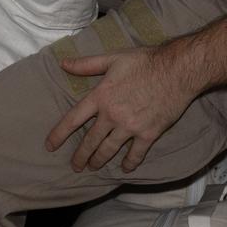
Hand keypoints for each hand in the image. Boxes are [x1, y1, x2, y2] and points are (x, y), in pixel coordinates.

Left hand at [44, 44, 199, 172]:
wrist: (176, 70)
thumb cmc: (144, 61)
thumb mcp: (113, 58)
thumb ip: (87, 64)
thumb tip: (63, 63)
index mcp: (101, 96)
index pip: (73, 119)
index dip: (59, 134)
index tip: (50, 146)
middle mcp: (112, 115)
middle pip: (90, 141)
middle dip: (81, 156)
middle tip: (76, 166)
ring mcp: (130, 127)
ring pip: (109, 150)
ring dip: (99, 160)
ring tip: (93, 166)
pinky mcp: (148, 134)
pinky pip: (135, 154)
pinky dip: (129, 163)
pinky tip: (124, 169)